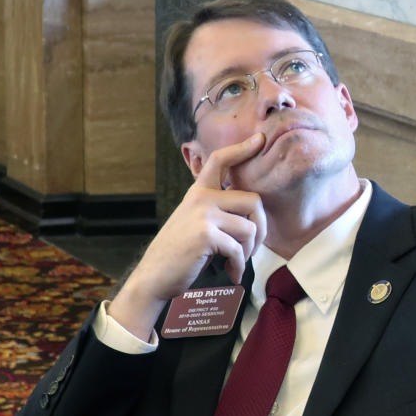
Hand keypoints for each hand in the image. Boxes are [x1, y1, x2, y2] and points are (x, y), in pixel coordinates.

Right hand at [108, 133, 267, 339]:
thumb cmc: (178, 254)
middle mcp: (201, 198)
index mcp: (198, 192)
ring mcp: (203, 214)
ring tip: (237, 263)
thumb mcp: (193, 223)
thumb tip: (249, 216)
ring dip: (249, 251)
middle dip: (261, 228)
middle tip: (253, 247)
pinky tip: (231, 274)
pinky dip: (239, 266)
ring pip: (249, 228)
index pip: (220, 160)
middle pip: (253, 200)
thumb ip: (215, 211)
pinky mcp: (206, 234)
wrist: (155, 275)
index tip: (260, 140)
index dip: (242, 149)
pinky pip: (238, 249)